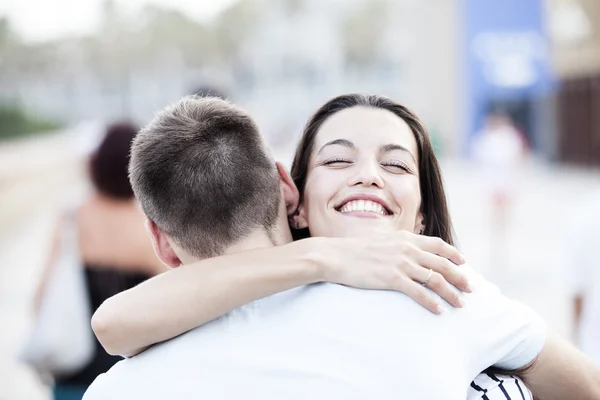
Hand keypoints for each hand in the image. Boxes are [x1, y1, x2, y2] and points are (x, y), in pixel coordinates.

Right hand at [316, 231, 470, 313]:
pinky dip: (432, 302)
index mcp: (405, 238)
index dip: (454, 254)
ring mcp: (401, 263)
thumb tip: (406, 252)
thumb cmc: (354, 250)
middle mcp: (407, 249)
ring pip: (435, 279)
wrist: (336, 256)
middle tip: (471, 288)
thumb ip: (397, 245)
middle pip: (443, 263)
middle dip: (460, 277)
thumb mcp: (380, 241)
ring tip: (461, 304)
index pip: (438, 244)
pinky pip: (419, 292)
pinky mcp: (392, 278)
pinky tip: (439, 311)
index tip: (464, 262)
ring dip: (451, 292)